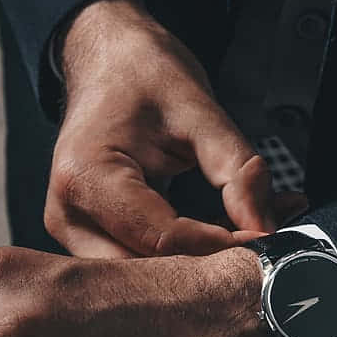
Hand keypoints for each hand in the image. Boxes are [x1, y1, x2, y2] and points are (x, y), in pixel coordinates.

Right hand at [43, 0, 308, 258]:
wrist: (106, 57)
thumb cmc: (144, 73)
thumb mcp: (200, 110)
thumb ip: (236, 170)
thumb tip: (266, 228)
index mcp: (86, 177)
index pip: (163, 239)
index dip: (221, 246)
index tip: (269, 239)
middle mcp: (67, 214)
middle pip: (146, 272)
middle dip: (207, 269)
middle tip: (264, 248)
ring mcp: (72, 231)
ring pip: (142, 279)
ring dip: (197, 269)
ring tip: (247, 241)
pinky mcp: (86, 238)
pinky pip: (138, 264)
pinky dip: (183, 259)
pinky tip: (224, 238)